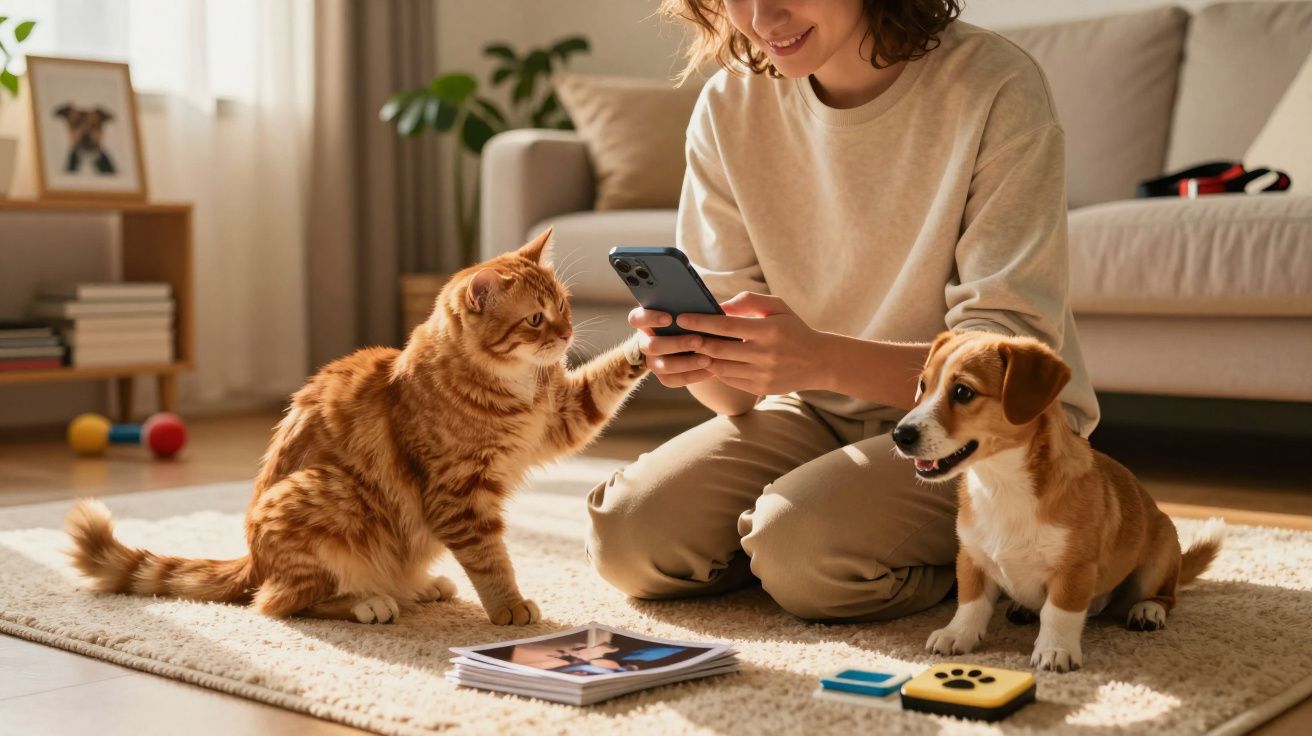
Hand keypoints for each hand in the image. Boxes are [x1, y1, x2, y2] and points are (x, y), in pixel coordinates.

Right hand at [627, 307, 713, 387]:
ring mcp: (652, 361)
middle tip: (698, 340)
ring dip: (686, 363)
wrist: (698, 340)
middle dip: (676, 343)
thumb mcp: (690, 308)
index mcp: (646, 321)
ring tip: (708, 359)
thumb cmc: (693, 318)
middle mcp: (645, 342)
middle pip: (652, 346)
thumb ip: (692, 304)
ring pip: (663, 366)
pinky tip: (710, 370)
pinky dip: (693, 376)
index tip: (669, 318)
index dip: (650, 318)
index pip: (636, 318)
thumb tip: (713, 305)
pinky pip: (673, 380)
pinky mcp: (664, 377)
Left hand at [676, 292, 830, 395]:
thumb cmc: (793, 329)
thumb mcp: (777, 307)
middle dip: (695, 342)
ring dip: (702, 358)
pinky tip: (709, 360)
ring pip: (720, 367)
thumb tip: (719, 307)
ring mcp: (762, 375)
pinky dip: (717, 369)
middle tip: (678, 334)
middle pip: (718, 350)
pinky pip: (729, 379)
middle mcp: (764, 355)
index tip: (682, 317)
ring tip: (690, 347)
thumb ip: (749, 302)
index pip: (726, 326)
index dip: (701, 322)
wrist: (819, 361)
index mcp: (768, 331)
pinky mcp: (760, 389)